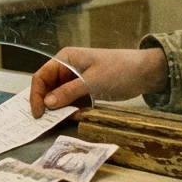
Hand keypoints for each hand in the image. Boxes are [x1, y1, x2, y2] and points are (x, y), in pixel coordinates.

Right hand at [29, 46, 169, 118]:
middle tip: (47, 122)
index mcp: (65, 59)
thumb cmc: (119, 70)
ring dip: (59, 109)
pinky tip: (75, 117)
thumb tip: (47, 104)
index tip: (38, 114)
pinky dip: (71, 110)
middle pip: (48, 88)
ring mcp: (76, 80)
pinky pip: (71, 102)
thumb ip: (69, 92)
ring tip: (62, 121)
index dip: (36, 95)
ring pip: (59, 97)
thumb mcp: (92, 81)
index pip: (41, 77)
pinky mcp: (85, 90)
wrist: (145, 72)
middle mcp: (67, 68)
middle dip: (46, 104)